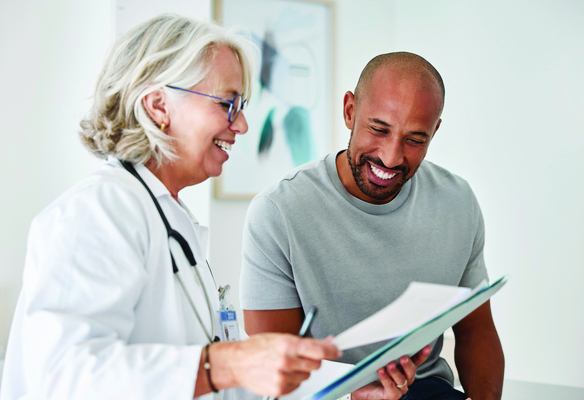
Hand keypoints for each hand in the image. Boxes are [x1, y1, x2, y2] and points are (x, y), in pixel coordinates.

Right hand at [210, 333, 340, 396]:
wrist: (237, 363)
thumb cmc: (257, 347)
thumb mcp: (281, 337)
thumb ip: (305, 341)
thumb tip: (327, 342)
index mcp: (287, 344)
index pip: (318, 349)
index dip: (331, 350)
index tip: (337, 350)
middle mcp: (286, 361)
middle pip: (316, 364)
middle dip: (313, 360)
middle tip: (301, 356)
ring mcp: (283, 376)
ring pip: (307, 376)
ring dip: (301, 371)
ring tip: (285, 364)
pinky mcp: (280, 389)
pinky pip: (297, 385)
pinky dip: (293, 380)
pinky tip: (281, 373)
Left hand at [351, 345, 431, 399]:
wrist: (362, 388)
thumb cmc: (372, 372)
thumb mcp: (381, 359)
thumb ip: (388, 352)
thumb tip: (390, 340)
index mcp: (405, 368)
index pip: (416, 361)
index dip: (422, 354)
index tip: (427, 346)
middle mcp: (405, 379)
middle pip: (411, 371)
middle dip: (408, 364)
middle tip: (403, 357)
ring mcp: (399, 389)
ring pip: (401, 380)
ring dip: (395, 371)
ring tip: (389, 364)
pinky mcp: (391, 395)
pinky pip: (391, 388)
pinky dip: (386, 379)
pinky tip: (381, 371)